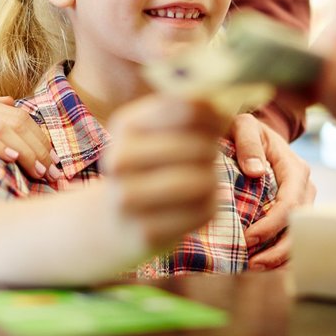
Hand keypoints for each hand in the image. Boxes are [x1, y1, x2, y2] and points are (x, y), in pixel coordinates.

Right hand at [0, 90, 58, 182]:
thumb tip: (10, 103)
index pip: (18, 114)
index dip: (41, 138)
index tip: (54, 163)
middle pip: (16, 120)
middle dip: (40, 147)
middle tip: (55, 172)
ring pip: (0, 128)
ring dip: (26, 150)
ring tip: (40, 170)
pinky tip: (12, 158)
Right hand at [102, 96, 226, 251]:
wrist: (111, 221)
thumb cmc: (149, 164)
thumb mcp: (157, 130)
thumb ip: (191, 110)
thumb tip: (224, 102)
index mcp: (125, 125)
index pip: (188, 109)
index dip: (214, 114)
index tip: (219, 121)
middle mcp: (119, 159)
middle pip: (199, 146)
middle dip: (212, 150)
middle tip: (206, 155)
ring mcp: (129, 199)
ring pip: (203, 180)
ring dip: (212, 178)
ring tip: (203, 177)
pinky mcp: (148, 233)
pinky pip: (203, 211)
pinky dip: (209, 204)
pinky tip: (195, 202)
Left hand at [229, 113, 314, 268]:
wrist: (255, 133)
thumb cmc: (247, 130)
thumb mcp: (244, 126)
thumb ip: (247, 143)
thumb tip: (254, 172)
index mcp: (294, 168)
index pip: (290, 202)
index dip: (272, 224)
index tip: (248, 238)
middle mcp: (304, 187)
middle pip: (301, 226)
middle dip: (279, 249)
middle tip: (253, 264)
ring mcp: (302, 200)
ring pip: (301, 235)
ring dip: (281, 256)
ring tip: (255, 267)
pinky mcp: (295, 211)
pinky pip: (294, 236)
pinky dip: (281, 253)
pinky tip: (262, 263)